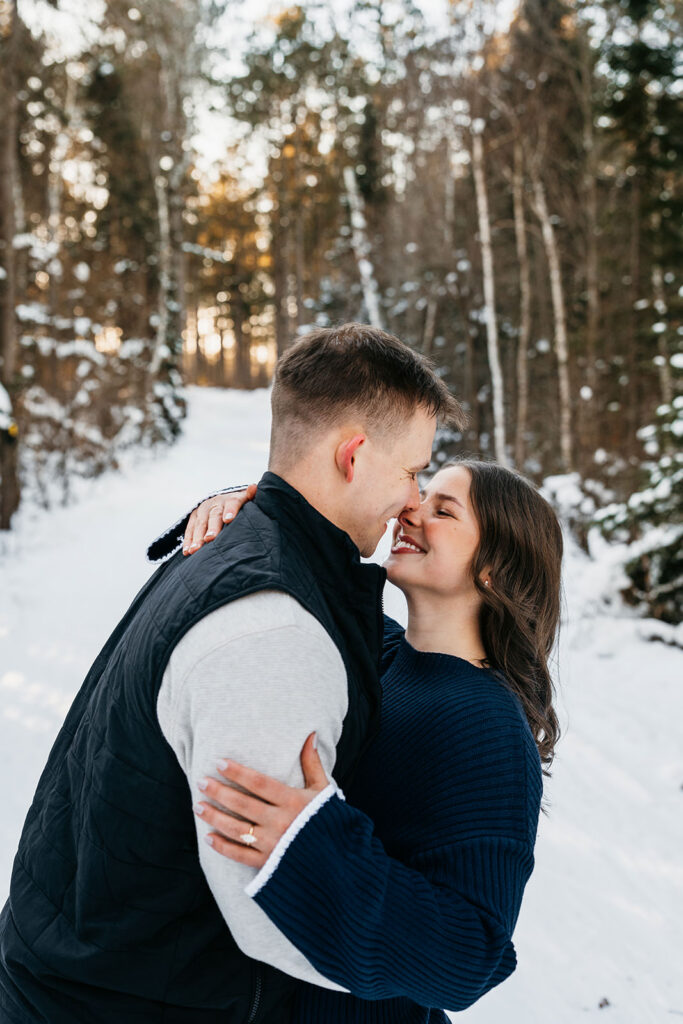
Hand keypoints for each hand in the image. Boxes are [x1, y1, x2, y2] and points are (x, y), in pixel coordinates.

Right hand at [183, 483, 256, 554]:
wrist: (223, 501)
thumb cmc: (240, 506)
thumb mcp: (246, 500)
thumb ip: (250, 496)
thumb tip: (254, 487)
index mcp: (231, 499)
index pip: (232, 503)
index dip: (230, 510)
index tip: (228, 520)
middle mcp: (216, 503)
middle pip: (214, 515)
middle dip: (211, 527)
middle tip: (210, 538)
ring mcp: (203, 510)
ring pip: (200, 524)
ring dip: (196, 537)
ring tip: (195, 550)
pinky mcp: (194, 517)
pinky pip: (190, 529)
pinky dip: (188, 541)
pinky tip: (187, 552)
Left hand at [193, 733, 327, 867]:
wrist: (339, 862)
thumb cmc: (329, 821)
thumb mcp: (323, 790)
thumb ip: (312, 764)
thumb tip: (310, 734)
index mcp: (293, 802)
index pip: (259, 783)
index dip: (238, 772)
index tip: (219, 763)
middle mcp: (281, 822)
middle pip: (243, 804)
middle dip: (219, 792)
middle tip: (201, 782)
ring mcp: (273, 845)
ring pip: (236, 829)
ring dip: (214, 817)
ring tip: (198, 805)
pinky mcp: (268, 864)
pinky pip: (240, 855)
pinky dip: (222, 847)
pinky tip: (208, 837)